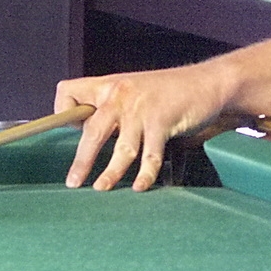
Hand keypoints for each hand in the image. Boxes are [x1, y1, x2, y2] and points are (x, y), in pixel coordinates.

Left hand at [55, 64, 231, 191]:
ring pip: (121, 149)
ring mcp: (142, 109)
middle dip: (82, 160)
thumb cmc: (169, 91)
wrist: (207, 82)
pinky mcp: (163, 122)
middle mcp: (120, 95)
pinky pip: (149, 155)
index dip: (63, 112)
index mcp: (107, 86)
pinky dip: (145, 174)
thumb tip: (93, 135)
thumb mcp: (133, 91)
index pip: (68, 92)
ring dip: (111, 173)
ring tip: (102, 189)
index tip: (72, 130)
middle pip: (92, 130)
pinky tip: (140, 186)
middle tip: (74, 182)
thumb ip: (113, 108)